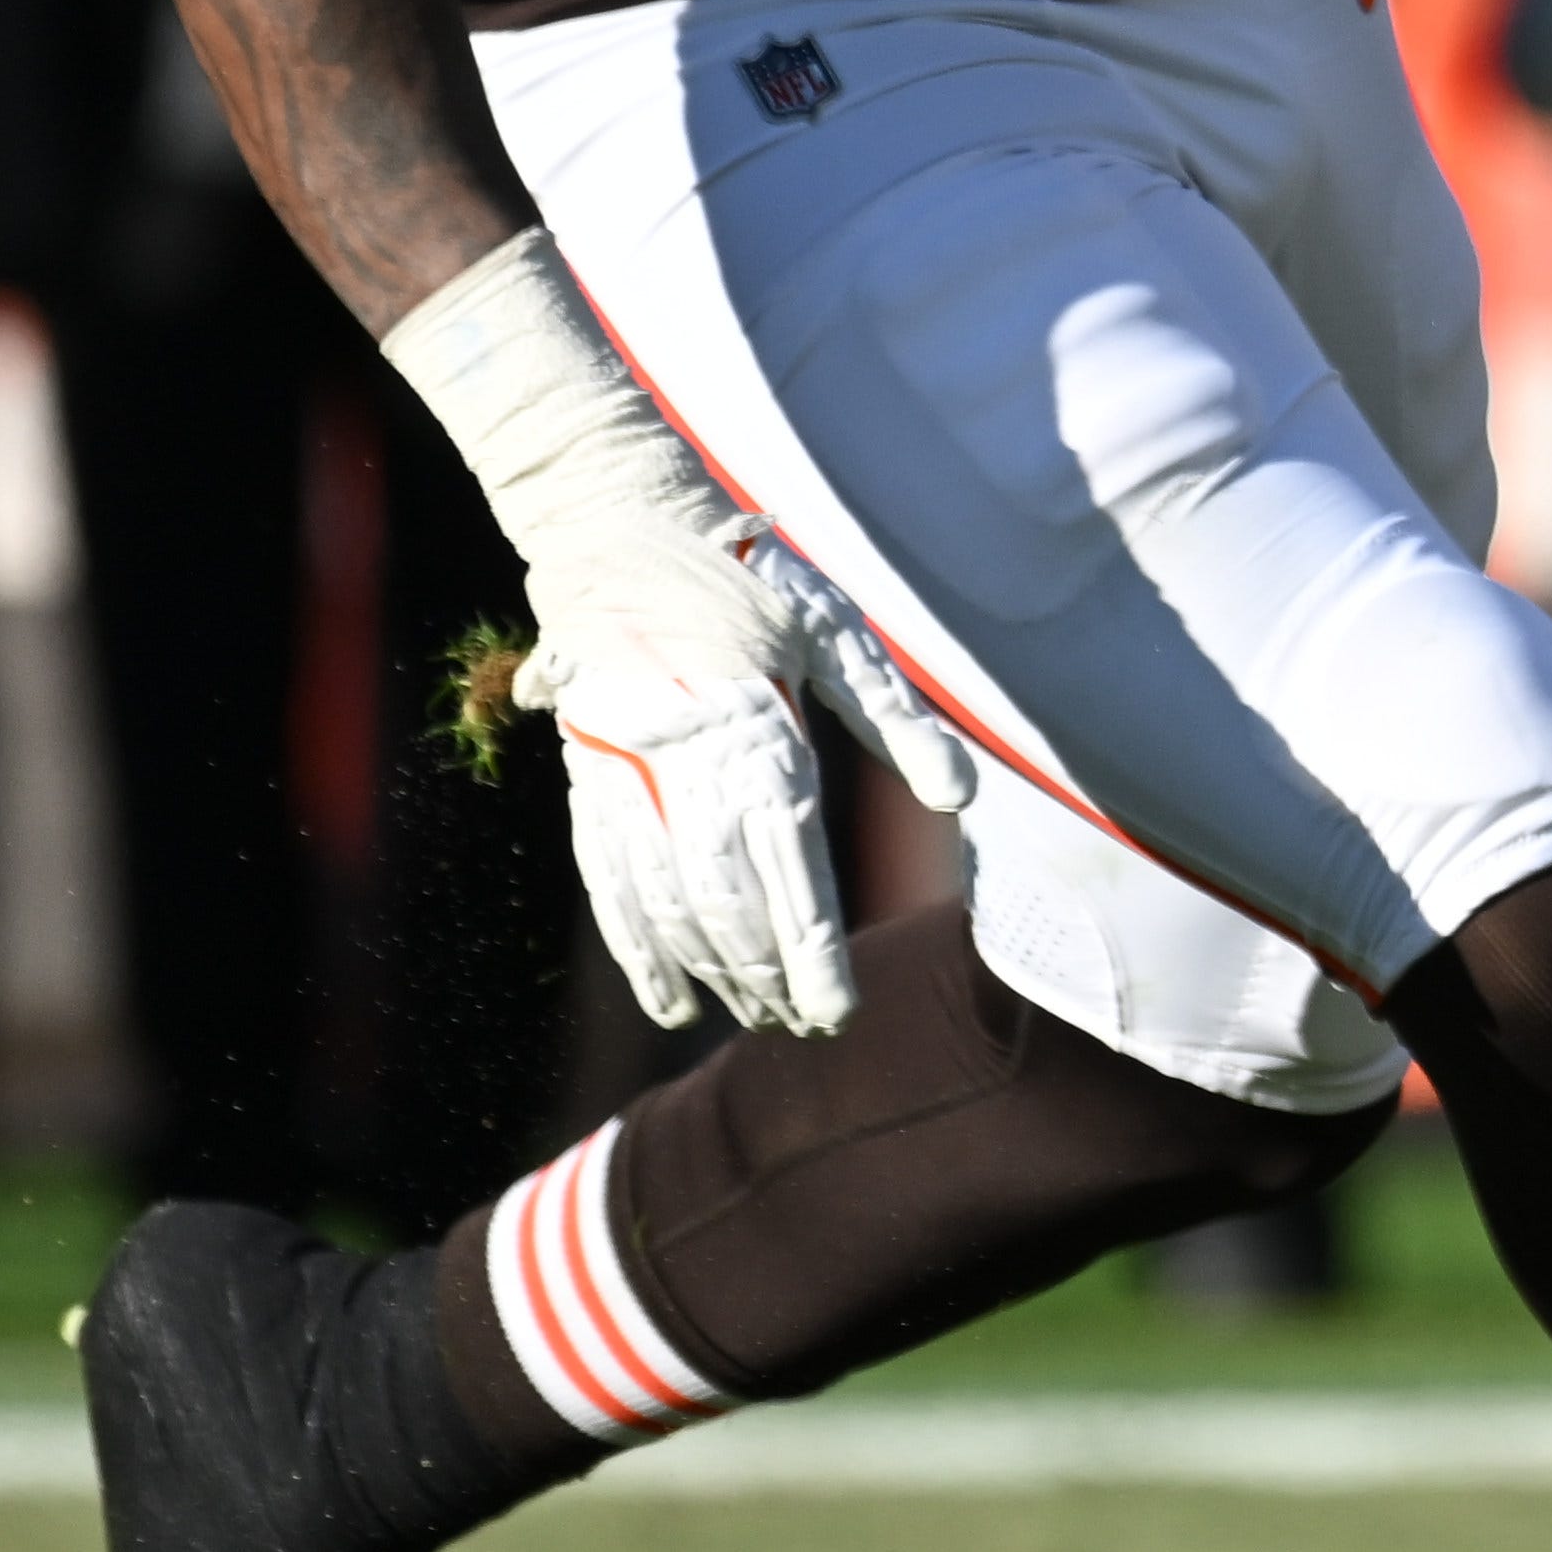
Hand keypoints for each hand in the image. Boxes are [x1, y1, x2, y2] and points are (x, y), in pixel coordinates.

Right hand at [380, 228, 974, 1035]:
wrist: (623, 521)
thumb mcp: (841, 633)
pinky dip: (637, 944)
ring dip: (709, 970)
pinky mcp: (588, 774)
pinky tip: (666, 994)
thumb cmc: (755, 577)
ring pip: (665, 900)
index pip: (786, 865)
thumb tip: (962, 799)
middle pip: (725, 899)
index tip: (835, 1011)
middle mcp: (683, 760)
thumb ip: (899, 722)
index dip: (808, 949)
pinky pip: (608, 879)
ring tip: (751, 1021)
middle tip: (806, 1030)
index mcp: (755, 726)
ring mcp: (624, 771)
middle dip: (766, 976)